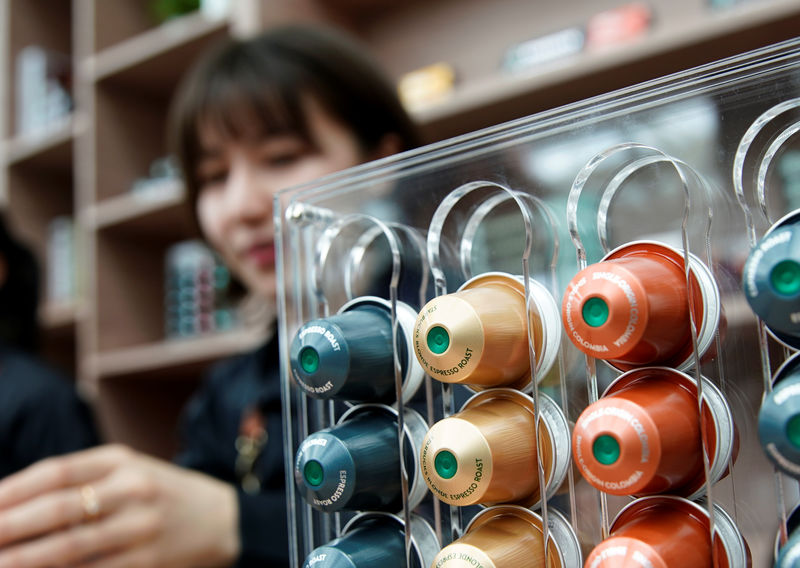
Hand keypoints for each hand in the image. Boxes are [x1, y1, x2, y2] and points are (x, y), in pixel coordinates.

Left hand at [0, 445, 239, 567]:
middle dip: (10, 527)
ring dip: (27, 559)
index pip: (57, 471)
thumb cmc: (160, 494)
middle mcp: (133, 489)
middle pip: (60, 509)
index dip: (13, 490)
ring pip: (72, 547)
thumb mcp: (128, 471)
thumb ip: (78, 481)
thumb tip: (10, 502)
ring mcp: (142, 527)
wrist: (223, 519)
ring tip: (0, 563)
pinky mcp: (149, 561)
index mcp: (122, 460)